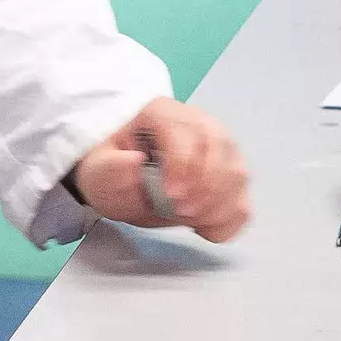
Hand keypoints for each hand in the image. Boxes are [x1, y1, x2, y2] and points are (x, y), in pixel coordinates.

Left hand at [68, 98, 250, 240]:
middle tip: (180, 211)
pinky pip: (243, 202)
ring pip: (237, 174)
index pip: (185, 132)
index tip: (170, 196)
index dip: (183, 165)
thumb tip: (133, 162)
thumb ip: (110, 169)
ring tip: (187, 218)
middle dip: (204, 187)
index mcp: (161, 113)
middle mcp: (198, 123)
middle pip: (220, 148)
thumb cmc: (111, 169)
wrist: (121, 179)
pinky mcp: (229, 179)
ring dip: (216, 205)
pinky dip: (228, 221)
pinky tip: (203, 227)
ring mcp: (220, 151)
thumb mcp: (97, 171)